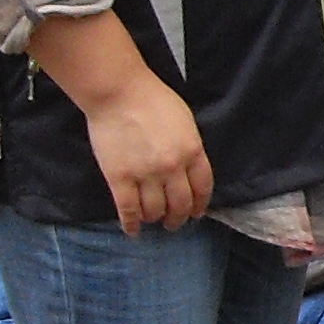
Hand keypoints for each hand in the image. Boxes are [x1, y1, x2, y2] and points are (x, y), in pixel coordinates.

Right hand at [80, 68, 211, 234]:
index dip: (200, 204)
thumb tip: (188, 170)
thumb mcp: (185, 123)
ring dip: (155, 219)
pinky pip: (128, 210)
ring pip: (155, 210)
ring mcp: (146, 174)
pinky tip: (133, 230)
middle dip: (178, 218)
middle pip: (181, 204)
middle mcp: (173, 167)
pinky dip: (131, 224)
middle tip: (173, 222)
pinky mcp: (119, 178)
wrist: (119, 92)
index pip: (203, 188)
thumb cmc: (153, 100)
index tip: (196, 213)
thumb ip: (190, 148)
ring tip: (153, 220)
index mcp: (193, 151)